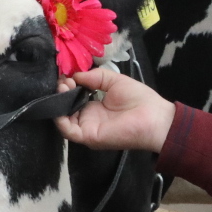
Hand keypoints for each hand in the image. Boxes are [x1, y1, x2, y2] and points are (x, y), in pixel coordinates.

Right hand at [55, 67, 175, 153]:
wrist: (154, 117)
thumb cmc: (139, 99)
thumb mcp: (114, 81)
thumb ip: (94, 77)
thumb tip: (74, 75)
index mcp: (95, 107)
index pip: (73, 98)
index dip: (67, 86)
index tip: (66, 75)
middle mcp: (88, 118)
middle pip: (65, 108)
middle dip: (61, 92)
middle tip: (63, 80)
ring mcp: (87, 128)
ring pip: (62, 119)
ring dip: (58, 102)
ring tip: (63, 87)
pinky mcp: (88, 136)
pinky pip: (67, 131)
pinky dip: (59, 117)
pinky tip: (62, 100)